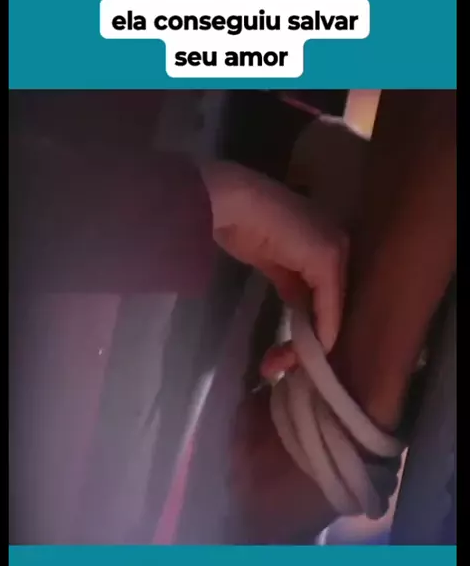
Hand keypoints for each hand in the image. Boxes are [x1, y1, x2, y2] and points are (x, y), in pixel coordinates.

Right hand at [201, 160, 348, 362]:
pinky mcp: (328, 256)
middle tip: (279, 364)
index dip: (311, 328)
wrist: (226, 201)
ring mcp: (336, 247)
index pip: (327, 294)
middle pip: (332, 304)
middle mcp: (339, 242)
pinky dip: (321, 330)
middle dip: (309, 341)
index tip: (285, 356)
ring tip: (280, 364)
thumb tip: (300, 312)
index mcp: (326, 241)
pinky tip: (304, 351)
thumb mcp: (271, 260)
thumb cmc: (239, 223)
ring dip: (309, 343)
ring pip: (332, 308)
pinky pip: (329, 304)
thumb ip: (291, 283)